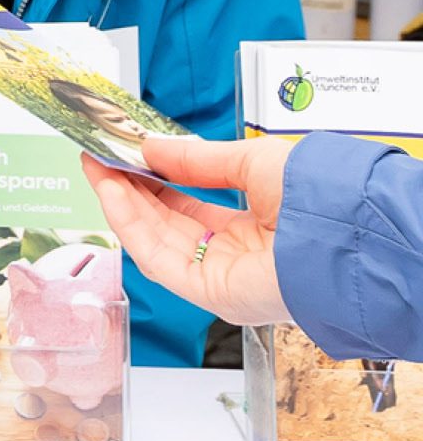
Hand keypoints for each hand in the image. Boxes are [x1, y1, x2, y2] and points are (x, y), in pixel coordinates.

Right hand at [80, 133, 299, 327]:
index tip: (127, 157)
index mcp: (253, 231)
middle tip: (102, 159)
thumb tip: (152, 147)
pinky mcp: (208, 293)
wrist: (341, 229)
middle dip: (130, 190)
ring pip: (154, 241)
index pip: (189, 209)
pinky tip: (113, 194)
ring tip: (99, 170)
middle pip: (166, 225)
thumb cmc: (318, 198)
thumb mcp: (250, 162)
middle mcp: (235, 258)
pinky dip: (129, 225)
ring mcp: (220, 277)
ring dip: (122, 203)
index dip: (153, 181)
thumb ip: (197, 159)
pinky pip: (156, 259)